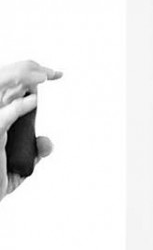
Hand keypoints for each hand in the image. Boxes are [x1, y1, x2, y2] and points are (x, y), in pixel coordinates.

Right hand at [0, 60, 62, 199]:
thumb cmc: (0, 179)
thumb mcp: (23, 164)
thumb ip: (35, 151)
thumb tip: (47, 141)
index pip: (7, 90)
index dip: (25, 78)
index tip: (50, 74)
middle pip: (3, 85)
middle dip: (26, 72)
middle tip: (50, 71)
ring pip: (3, 94)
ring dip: (23, 82)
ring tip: (44, 76)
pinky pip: (5, 117)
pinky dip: (19, 108)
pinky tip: (34, 102)